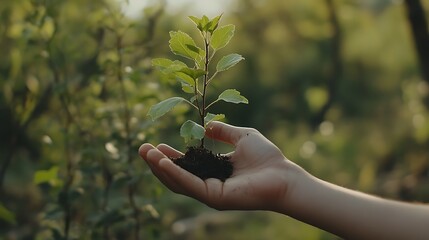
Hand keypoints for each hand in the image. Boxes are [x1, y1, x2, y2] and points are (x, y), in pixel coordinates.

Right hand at [139, 121, 304, 210]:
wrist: (284, 175)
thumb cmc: (268, 158)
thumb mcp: (242, 137)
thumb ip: (223, 132)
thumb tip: (205, 126)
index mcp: (214, 172)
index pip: (186, 166)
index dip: (170, 156)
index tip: (156, 145)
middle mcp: (209, 184)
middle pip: (176, 175)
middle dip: (157, 163)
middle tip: (142, 148)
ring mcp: (210, 193)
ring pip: (178, 181)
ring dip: (159, 167)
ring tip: (146, 153)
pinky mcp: (214, 197)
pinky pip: (189, 184)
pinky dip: (173, 173)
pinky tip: (161, 162)